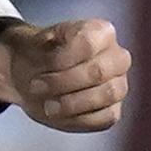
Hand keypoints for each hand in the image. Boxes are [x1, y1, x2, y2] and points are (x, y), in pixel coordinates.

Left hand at [0, 17, 127, 132]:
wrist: (32, 76)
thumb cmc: (37, 56)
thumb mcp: (31, 45)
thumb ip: (42, 46)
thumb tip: (49, 43)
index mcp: (101, 31)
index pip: (87, 43)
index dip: (61, 58)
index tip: (38, 67)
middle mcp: (117, 57)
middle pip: (99, 71)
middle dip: (63, 82)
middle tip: (36, 87)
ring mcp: (119, 84)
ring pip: (107, 95)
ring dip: (71, 103)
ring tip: (47, 105)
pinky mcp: (113, 110)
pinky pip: (105, 118)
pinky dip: (79, 119)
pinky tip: (58, 114)